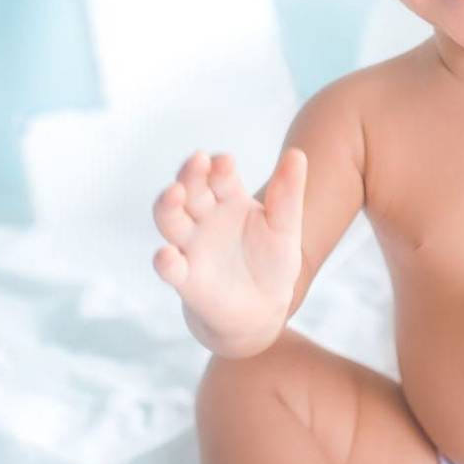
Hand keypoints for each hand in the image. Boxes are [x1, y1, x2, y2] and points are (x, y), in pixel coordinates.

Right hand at [151, 147, 305, 353]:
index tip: (225, 161)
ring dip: (168, 206)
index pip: (219, 175)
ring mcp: (191, 246)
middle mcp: (204, 217)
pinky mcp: (185, 278)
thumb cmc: (273, 262)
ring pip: (170, 220)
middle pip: (190, 189)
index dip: (219, 167)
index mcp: (229, 199)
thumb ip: (288, 193)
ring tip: (174, 193)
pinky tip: (168, 256)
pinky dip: (165, 261)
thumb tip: (298, 154)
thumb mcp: (285, 227)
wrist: (264, 309)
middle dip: (191, 175)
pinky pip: (169, 267)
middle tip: (197, 161)